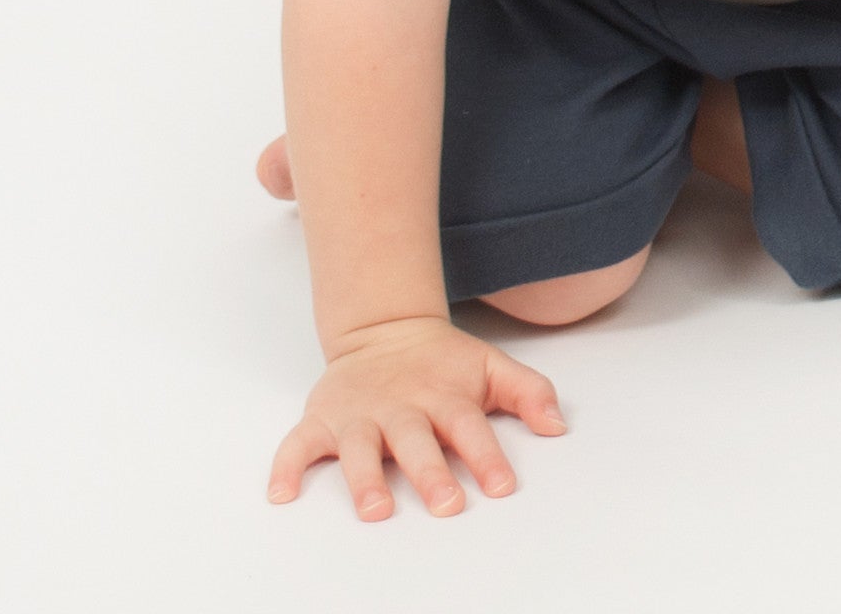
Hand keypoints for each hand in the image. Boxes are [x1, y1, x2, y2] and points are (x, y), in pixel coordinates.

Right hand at [268, 315, 567, 519]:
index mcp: (444, 397)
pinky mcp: (324, 418)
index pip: (470, 427)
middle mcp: (402, 408)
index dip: (486, 456)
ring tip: (375, 509)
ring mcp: (360, 414)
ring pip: (360, 447)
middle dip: (430, 472)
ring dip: (365, 479)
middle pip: (416, 442)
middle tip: (446, 503)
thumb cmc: (444, 364)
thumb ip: (529, 392)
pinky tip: (281, 493)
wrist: (384, 329)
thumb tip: (559, 425)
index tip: (502, 486)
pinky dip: (286, 465)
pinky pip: (298, 443)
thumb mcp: (491, 368)